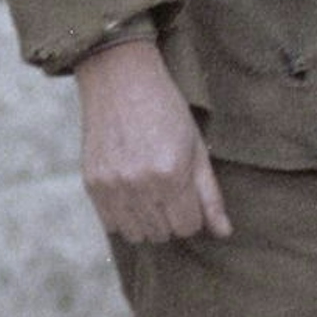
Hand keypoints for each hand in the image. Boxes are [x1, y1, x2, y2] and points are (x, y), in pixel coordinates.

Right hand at [75, 37, 231, 242]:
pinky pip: (110, 225)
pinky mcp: (92, 185)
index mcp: (172, 175)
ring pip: (136, 235)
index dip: (192, 215)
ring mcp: (113, 187)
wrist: (121, 81)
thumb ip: (210, 195)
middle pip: (162, 234)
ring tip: (149, 193)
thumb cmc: (166, 110)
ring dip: (147, 222)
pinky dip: (123, 217)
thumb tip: (224, 233)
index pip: (187, 227)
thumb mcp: (196, 147)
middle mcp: (140, 186)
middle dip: (171, 218)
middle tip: (169, 189)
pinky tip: (130, 193)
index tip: (188, 196)